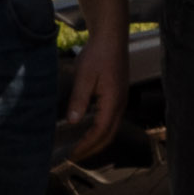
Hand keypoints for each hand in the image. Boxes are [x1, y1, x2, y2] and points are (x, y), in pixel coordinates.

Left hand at [63, 22, 138, 157]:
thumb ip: (79, 100)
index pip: (101, 132)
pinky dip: (100, 130)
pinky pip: (111, 119)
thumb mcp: (85, 76)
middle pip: (109, 135)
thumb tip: (74, 121)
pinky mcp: (118, 95)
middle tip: (76, 157)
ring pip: (111, 128)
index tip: (73, 154)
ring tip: (81, 147)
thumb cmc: (99, 54)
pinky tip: (88, 128)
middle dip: (93, 149)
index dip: (87, 145)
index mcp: (113, 101)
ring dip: (97, 141)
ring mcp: (121, 100)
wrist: (111, 37)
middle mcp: (120, 104)